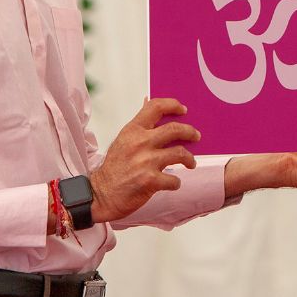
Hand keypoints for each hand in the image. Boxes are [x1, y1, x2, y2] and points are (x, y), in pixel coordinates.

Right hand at [89, 98, 200, 222]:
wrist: (99, 194)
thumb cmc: (113, 168)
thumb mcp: (122, 140)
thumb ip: (139, 125)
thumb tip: (148, 102)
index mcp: (133, 130)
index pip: (156, 107)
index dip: (173, 105)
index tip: (183, 110)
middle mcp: (140, 143)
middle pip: (175, 129)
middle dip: (190, 132)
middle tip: (196, 136)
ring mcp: (145, 162)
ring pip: (180, 153)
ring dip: (189, 159)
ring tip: (191, 163)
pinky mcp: (150, 181)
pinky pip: (174, 179)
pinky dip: (176, 182)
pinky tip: (173, 183)